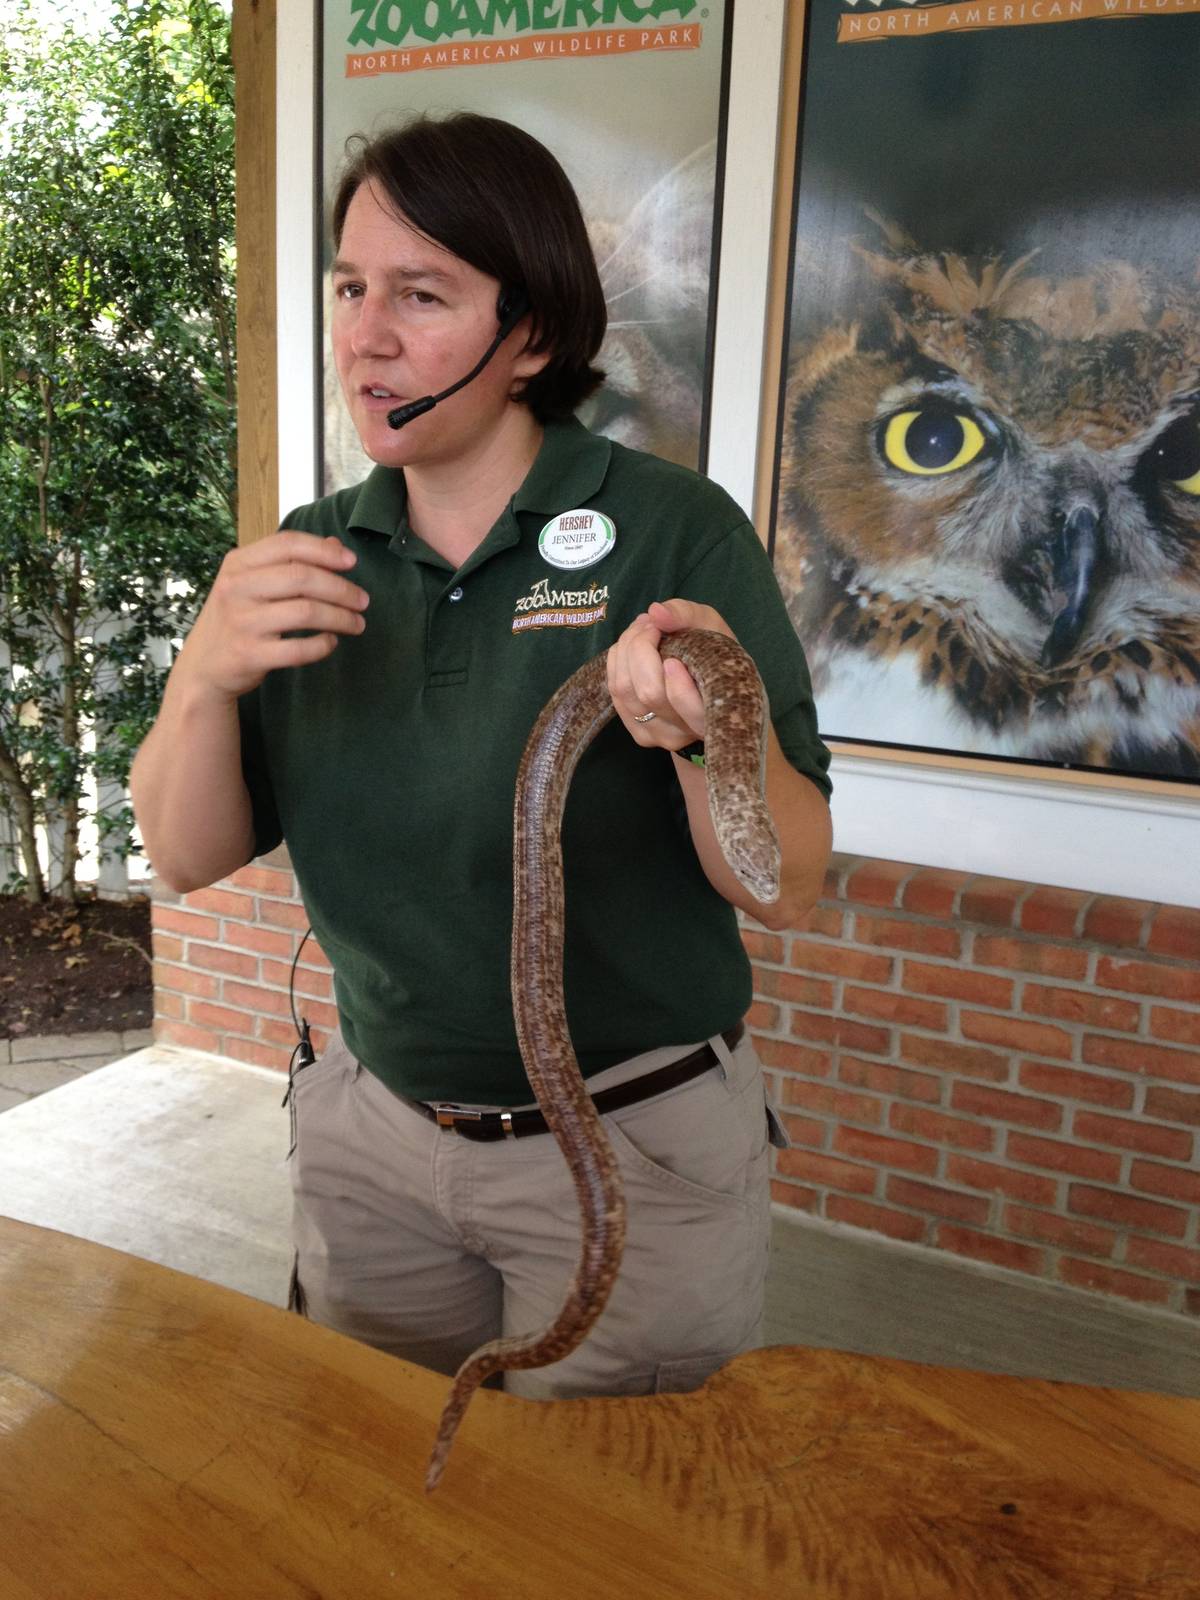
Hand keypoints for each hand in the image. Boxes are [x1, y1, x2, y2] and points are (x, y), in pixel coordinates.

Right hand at [175, 532, 369, 701]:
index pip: (287, 544)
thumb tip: (336, 546)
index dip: (325, 551)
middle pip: (302, 577)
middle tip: (363, 601)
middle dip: (341, 589)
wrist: (203, 667)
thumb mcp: (252, 583)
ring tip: (357, 624)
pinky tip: (331, 642)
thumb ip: (291, 562)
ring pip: (305, 611)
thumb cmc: (236, 618)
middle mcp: (237, 588)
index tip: (352, 562)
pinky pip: (298, 649)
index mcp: (238, 563)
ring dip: (340, 618)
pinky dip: (323, 645)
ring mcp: (241, 622)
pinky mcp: (249, 655)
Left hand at [607, 598, 733, 749]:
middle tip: (650, 624)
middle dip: (640, 648)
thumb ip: (687, 616)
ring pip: (626, 692)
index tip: (672, 658)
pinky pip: (616, 695)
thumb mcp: (711, 625)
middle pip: (650, 693)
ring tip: (640, 629)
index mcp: (715, 709)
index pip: (692, 708)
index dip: (678, 685)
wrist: (708, 686)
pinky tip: (629, 648)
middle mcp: (689, 731)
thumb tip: (655, 613)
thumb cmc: (713, 652)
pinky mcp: (641, 735)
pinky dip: (616, 663)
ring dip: (625, 651)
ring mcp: (661, 736)